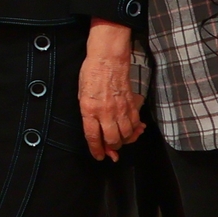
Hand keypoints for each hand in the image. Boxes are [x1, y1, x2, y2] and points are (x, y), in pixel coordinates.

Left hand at [78, 28, 142, 162]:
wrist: (108, 59)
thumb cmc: (91, 75)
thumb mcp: (82, 95)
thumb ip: (88, 115)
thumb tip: (97, 132)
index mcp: (89, 109)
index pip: (93, 137)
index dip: (97, 150)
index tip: (99, 156)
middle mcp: (105, 112)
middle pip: (113, 140)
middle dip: (112, 147)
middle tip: (110, 147)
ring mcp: (120, 109)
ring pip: (126, 135)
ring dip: (124, 141)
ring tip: (120, 138)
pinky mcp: (132, 104)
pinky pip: (135, 124)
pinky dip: (135, 131)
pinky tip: (132, 130)